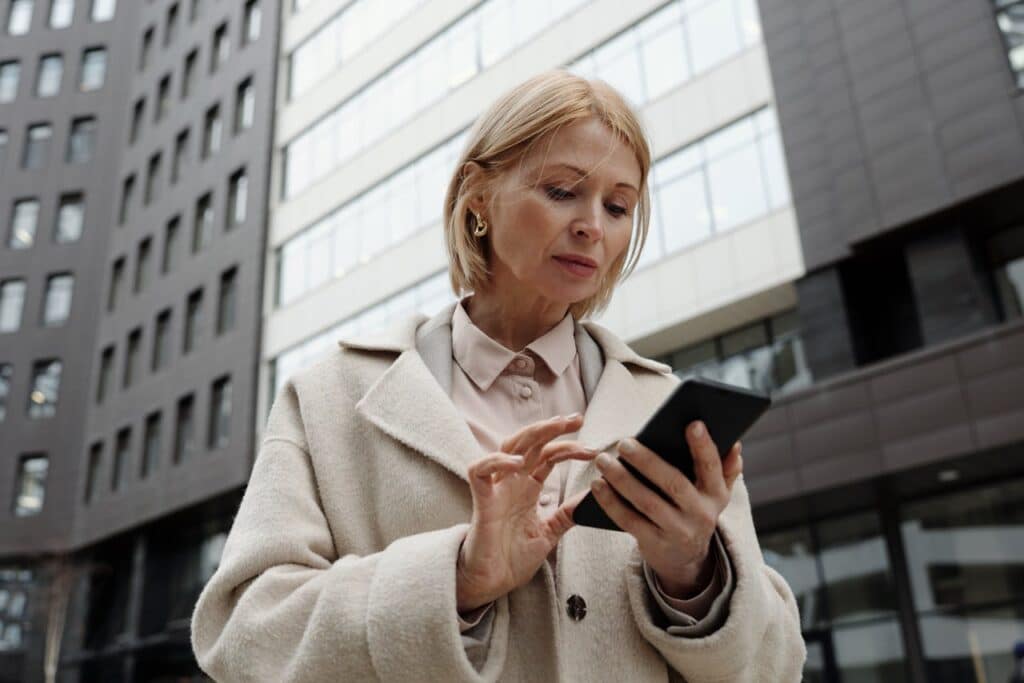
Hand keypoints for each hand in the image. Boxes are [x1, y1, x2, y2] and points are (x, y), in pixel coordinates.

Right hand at [457, 414, 597, 612]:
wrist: (492, 583)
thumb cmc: (512, 557)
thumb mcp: (549, 532)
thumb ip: (566, 513)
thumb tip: (593, 498)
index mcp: (528, 488)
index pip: (548, 456)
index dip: (569, 448)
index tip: (594, 450)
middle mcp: (512, 482)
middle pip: (530, 443)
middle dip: (553, 428)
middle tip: (577, 419)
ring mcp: (496, 489)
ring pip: (509, 447)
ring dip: (532, 434)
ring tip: (555, 426)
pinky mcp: (481, 502)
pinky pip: (480, 471)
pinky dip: (497, 462)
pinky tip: (518, 463)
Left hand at [590, 420, 741, 597]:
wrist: (686, 559)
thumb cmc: (694, 509)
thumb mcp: (714, 493)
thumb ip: (725, 468)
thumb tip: (734, 444)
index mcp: (716, 494)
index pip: (712, 467)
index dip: (704, 446)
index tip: (693, 423)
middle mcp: (701, 514)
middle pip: (673, 484)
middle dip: (648, 462)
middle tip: (624, 443)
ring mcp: (677, 531)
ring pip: (647, 502)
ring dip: (622, 480)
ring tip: (603, 460)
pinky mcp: (654, 544)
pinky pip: (629, 521)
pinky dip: (611, 502)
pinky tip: (598, 485)